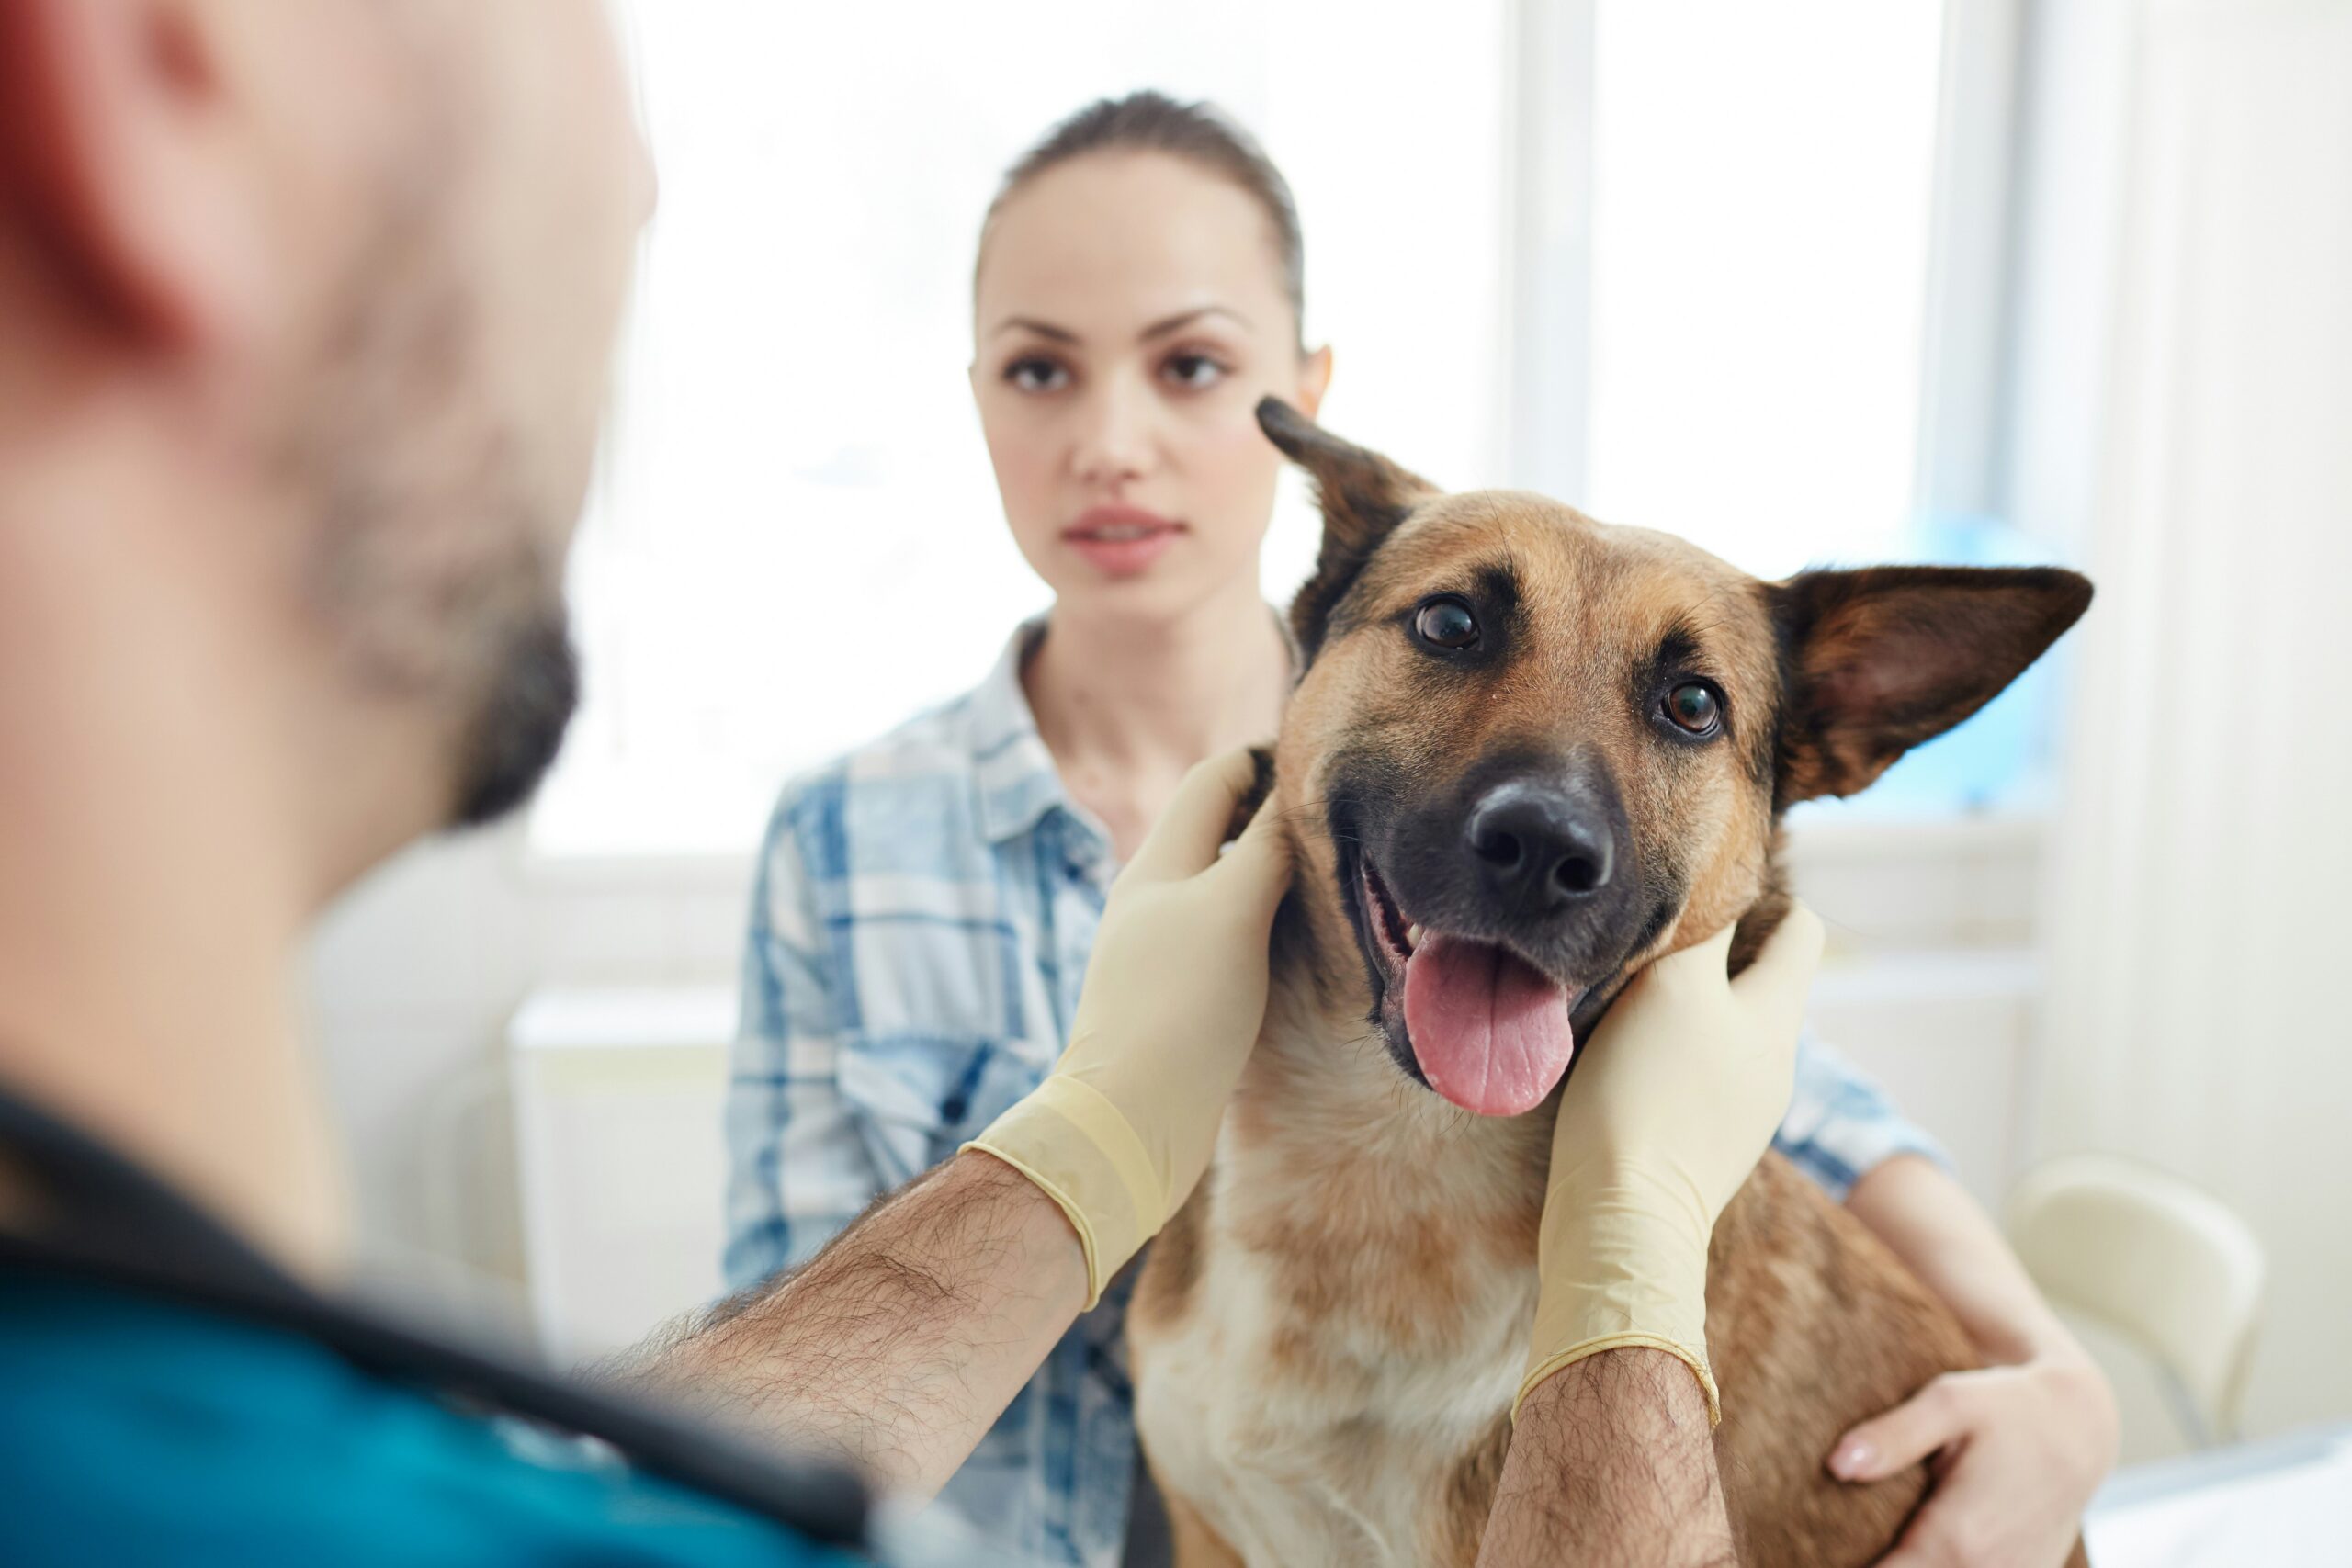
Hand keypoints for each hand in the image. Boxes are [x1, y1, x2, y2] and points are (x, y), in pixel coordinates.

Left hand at [965, 747, 1290, 1304]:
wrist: (1128, 1121)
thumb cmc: (1179, 1008)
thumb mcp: (1231, 909)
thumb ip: (1265, 847)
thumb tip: (1298, 794)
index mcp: (1157, 864)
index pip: (1214, 780)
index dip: (1265, 760)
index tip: (1323, 761)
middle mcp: (1150, 899)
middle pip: (1214, 829)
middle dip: (1269, 813)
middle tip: (1337, 820)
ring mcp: (1156, 950)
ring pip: (1219, 886)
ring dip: (1267, 871)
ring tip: (1327, 878)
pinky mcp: (1169, 1001)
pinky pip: (1222, 937)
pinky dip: (1260, 923)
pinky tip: (1294, 949)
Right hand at [1518, 904, 1825, 1421]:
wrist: (1622, 1220)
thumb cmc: (1647, 1093)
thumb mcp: (1673, 988)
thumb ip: (1698, 928)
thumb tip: (1714, 881)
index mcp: (1777, 1017)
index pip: (1801, 931)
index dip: (1767, 898)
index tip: (1709, 887)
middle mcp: (1774, 1064)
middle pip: (1760, 981)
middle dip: (1718, 952)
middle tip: (1654, 935)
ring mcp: (1742, 1114)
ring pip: (1724, 1032)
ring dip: (1688, 1007)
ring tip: (1627, 994)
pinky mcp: (1703, 1150)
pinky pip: (1698, 1077)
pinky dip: (1670, 1055)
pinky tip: (1622, 1061)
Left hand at [1830, 1348, 2117, 1565]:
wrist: (2079, 1426)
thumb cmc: (2005, 1407)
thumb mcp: (1949, 1402)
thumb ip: (1893, 1436)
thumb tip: (1837, 1466)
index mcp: (1958, 1540)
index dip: (1842, 1564)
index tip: (1806, 1549)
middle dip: (1868, 1562)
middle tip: (1825, 1542)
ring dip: (1903, 1564)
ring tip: (1864, 1543)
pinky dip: (1931, 1565)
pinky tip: (1909, 1545)